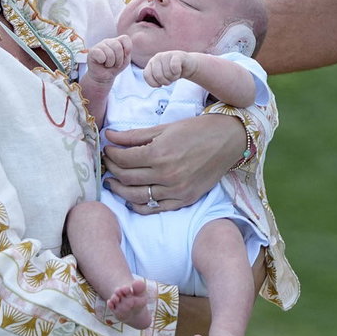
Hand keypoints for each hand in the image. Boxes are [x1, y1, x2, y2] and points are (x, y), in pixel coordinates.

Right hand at [84, 35, 131, 86]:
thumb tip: (119, 47)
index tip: (125, 56)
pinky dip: (102, 61)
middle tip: (115, 64)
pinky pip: (100, 55)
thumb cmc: (114, 67)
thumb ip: (127, 52)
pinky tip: (100, 62)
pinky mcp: (92, 51)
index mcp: (117, 42)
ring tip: (108, 64)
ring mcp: (100, 45)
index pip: (125, 38)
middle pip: (118, 47)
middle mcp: (108, 41)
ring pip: (109, 53)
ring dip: (111, 63)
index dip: (128, 48)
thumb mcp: (125, 60)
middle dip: (119, 59)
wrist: (103, 77)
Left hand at [102, 112, 246, 211]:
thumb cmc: (197, 129)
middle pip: (127, 178)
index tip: (107, 150)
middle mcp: (166, 174)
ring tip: (113, 182)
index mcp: (159, 153)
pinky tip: (131, 198)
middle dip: (112, 170)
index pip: (123, 159)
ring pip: (137, 196)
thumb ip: (134, 135)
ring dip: (120, 190)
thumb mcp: (165, 127)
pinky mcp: (184, 200)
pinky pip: (154, 209)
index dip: (111, 154)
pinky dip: (139, 206)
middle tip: (108, 164)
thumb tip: (109, 136)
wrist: (229, 140)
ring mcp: (176, 190)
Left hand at [142, 49, 193, 87]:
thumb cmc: (173, 72)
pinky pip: (174, 66)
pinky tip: (179, 70)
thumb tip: (156, 85)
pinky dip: (177, 72)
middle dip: (166, 81)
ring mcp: (167, 54)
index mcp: (151, 62)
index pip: (147, 75)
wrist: (188, 65)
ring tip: (175, 74)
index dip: (154, 83)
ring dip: (173, 78)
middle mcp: (157, 57)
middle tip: (170, 79)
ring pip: (167, 73)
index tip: (160, 84)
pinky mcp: (177, 55)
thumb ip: (154, 78)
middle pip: (158, 76)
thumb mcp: (161, 75)